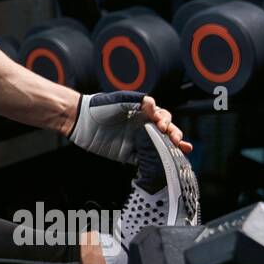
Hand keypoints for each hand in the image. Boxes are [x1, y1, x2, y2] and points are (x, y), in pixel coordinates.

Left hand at [67, 91, 192, 163]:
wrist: (79, 120)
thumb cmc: (98, 106)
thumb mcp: (119, 100)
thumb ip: (137, 102)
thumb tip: (154, 107)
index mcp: (141, 113)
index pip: (162, 117)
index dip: (166, 121)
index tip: (162, 124)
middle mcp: (141, 127)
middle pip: (165, 132)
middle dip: (175, 134)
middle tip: (177, 139)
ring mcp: (136, 141)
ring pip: (159, 146)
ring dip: (172, 149)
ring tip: (184, 150)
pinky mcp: (128, 154)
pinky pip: (146, 159)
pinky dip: (157, 161)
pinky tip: (167, 163)